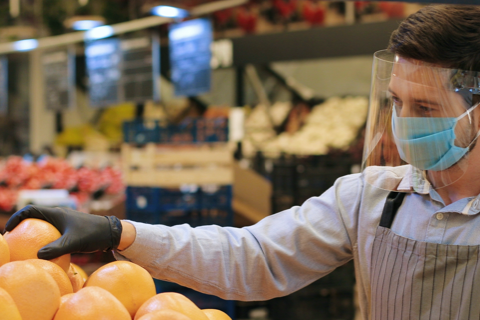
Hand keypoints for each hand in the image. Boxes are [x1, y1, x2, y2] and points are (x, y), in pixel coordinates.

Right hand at [4, 205, 121, 259]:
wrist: (111, 232)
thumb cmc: (93, 234)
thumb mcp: (74, 242)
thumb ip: (56, 249)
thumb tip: (37, 256)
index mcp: (57, 213)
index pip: (30, 210)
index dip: (16, 218)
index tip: (8, 231)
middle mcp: (59, 215)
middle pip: (34, 217)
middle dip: (21, 226)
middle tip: (13, 240)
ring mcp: (64, 223)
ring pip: (43, 226)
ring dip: (33, 234)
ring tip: (25, 249)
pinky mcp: (69, 230)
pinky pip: (52, 234)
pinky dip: (45, 241)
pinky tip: (44, 255)